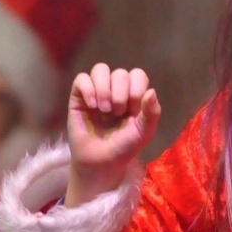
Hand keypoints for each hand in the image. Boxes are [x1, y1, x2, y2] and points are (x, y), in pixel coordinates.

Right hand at [67, 64, 161, 205]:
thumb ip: (152, 112)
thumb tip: (151, 91)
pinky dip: (88, 90)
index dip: (136, 89)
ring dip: (104, 88)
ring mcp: (96, 91)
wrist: (101, 162)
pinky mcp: (79, 97)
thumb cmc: (124, 147)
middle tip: (117, 113)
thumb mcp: (144, 132)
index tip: (133, 111)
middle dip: (121, 93)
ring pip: (100, 69)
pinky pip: (82, 79)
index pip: (137, 75)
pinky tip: (92, 106)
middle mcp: (115, 90)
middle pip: (120, 73)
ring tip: (104, 109)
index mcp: (133, 95)